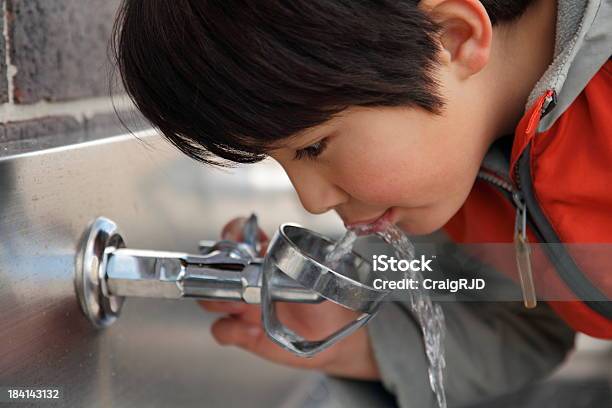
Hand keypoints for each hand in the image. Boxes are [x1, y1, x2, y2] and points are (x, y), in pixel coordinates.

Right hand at [198, 216, 380, 379]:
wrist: (335, 341)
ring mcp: (244, 306)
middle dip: (215, 269)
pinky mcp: (244, 332)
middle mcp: (250, 279)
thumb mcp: (322, 277)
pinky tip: (252, 331)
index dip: (232, 233)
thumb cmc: (329, 303)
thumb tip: (292, 257)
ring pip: (210, 298)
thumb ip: (305, 265)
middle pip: (215, 266)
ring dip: (217, 300)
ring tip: (241, 306)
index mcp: (267, 258)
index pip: (239, 236)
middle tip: (232, 276)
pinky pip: (222, 329)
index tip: (237, 237)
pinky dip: (232, 330)